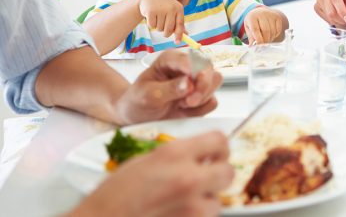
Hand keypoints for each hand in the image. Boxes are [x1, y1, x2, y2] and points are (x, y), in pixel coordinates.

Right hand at [69, 131, 233, 216]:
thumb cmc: (114, 195)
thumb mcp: (145, 161)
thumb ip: (178, 157)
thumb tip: (201, 157)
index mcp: (175, 154)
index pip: (219, 140)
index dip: (220, 148)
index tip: (216, 154)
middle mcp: (188, 177)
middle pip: (228, 172)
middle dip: (219, 175)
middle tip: (207, 179)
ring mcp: (191, 206)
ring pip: (217, 202)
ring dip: (205, 202)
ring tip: (182, 204)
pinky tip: (176, 213)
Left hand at [115, 49, 221, 123]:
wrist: (138, 116)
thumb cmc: (138, 100)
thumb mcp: (147, 95)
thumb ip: (168, 89)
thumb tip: (189, 84)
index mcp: (171, 59)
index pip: (188, 58)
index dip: (193, 69)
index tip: (190, 82)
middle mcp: (187, 66)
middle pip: (208, 68)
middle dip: (203, 86)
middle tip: (189, 102)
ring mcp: (196, 81)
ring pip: (215, 82)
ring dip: (202, 98)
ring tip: (182, 106)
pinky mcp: (202, 96)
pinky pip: (212, 101)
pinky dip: (201, 110)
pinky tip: (185, 111)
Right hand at [138, 0, 185, 42]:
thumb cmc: (164, 8)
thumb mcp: (173, 13)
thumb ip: (179, 24)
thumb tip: (187, 35)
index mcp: (179, 8)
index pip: (180, 24)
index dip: (179, 35)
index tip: (177, 43)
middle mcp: (171, 8)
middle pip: (169, 29)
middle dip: (166, 33)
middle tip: (164, 30)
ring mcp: (161, 9)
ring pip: (159, 29)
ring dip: (157, 27)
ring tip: (157, 18)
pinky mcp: (151, 11)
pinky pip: (152, 26)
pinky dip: (151, 24)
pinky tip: (151, 16)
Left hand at [244, 7, 287, 43]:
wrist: (260, 12)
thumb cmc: (253, 22)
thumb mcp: (249, 28)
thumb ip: (251, 37)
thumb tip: (252, 47)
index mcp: (252, 17)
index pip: (255, 29)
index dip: (258, 39)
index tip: (259, 46)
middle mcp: (262, 14)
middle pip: (266, 31)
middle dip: (265, 40)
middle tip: (264, 45)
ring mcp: (271, 15)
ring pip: (273, 31)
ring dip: (270, 38)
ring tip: (267, 40)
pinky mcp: (277, 17)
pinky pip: (278, 30)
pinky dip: (275, 35)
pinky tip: (271, 34)